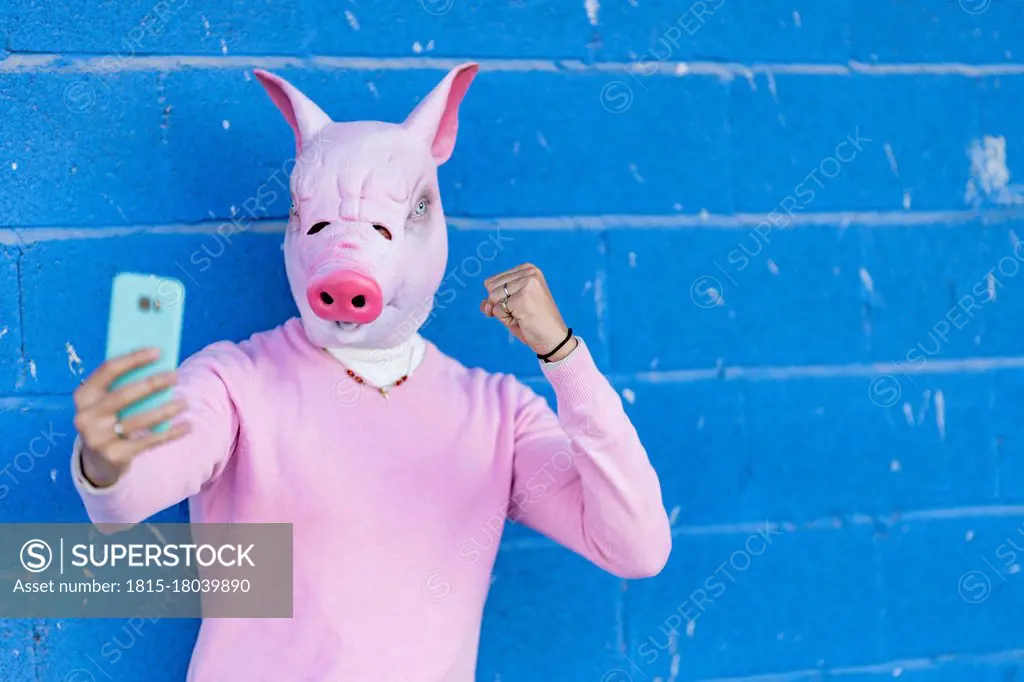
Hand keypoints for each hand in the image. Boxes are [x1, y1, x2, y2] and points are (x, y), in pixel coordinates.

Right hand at [72, 348, 190, 487]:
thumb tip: (160, 364)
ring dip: (166, 409)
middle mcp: (85, 417)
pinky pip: (148, 441)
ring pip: (139, 420)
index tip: (158, 351)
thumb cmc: (111, 417)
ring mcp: (97, 439)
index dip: (134, 359)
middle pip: (124, 395)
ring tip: (185, 402)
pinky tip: (187, 425)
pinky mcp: (114, 456)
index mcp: (83, 395)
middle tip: (175, 375)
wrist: (99, 459)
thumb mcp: (108, 401)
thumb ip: (124, 384)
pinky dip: (171, 432)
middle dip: (152, 383)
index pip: (108, 370)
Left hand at [481, 263, 578, 361]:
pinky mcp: (523, 298)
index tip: (519, 305)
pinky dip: (506, 319)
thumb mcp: (510, 306)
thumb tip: (485, 305)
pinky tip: (523, 319)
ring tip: (522, 315)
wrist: (553, 339)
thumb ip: (493, 300)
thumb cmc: (532, 322)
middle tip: (521, 311)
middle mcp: (528, 272)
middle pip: (490, 287)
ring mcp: (527, 284)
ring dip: (503, 312)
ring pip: (492, 297)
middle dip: (500, 304)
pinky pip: (497, 310)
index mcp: (527, 269)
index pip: (492, 281)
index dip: (499, 298)